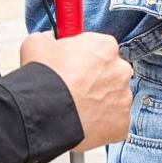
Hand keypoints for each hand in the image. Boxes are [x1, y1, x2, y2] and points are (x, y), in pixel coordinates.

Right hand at [19, 31, 132, 151]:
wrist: (43, 113)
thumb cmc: (43, 78)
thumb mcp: (38, 43)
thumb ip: (49, 38)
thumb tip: (48, 39)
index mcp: (105, 46)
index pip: (101, 49)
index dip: (85, 58)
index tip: (74, 65)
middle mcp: (120, 70)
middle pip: (111, 74)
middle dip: (96, 81)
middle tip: (74, 89)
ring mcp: (123, 98)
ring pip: (114, 99)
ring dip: (99, 103)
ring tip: (75, 108)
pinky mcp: (121, 123)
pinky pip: (114, 122)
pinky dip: (101, 124)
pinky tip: (83, 123)